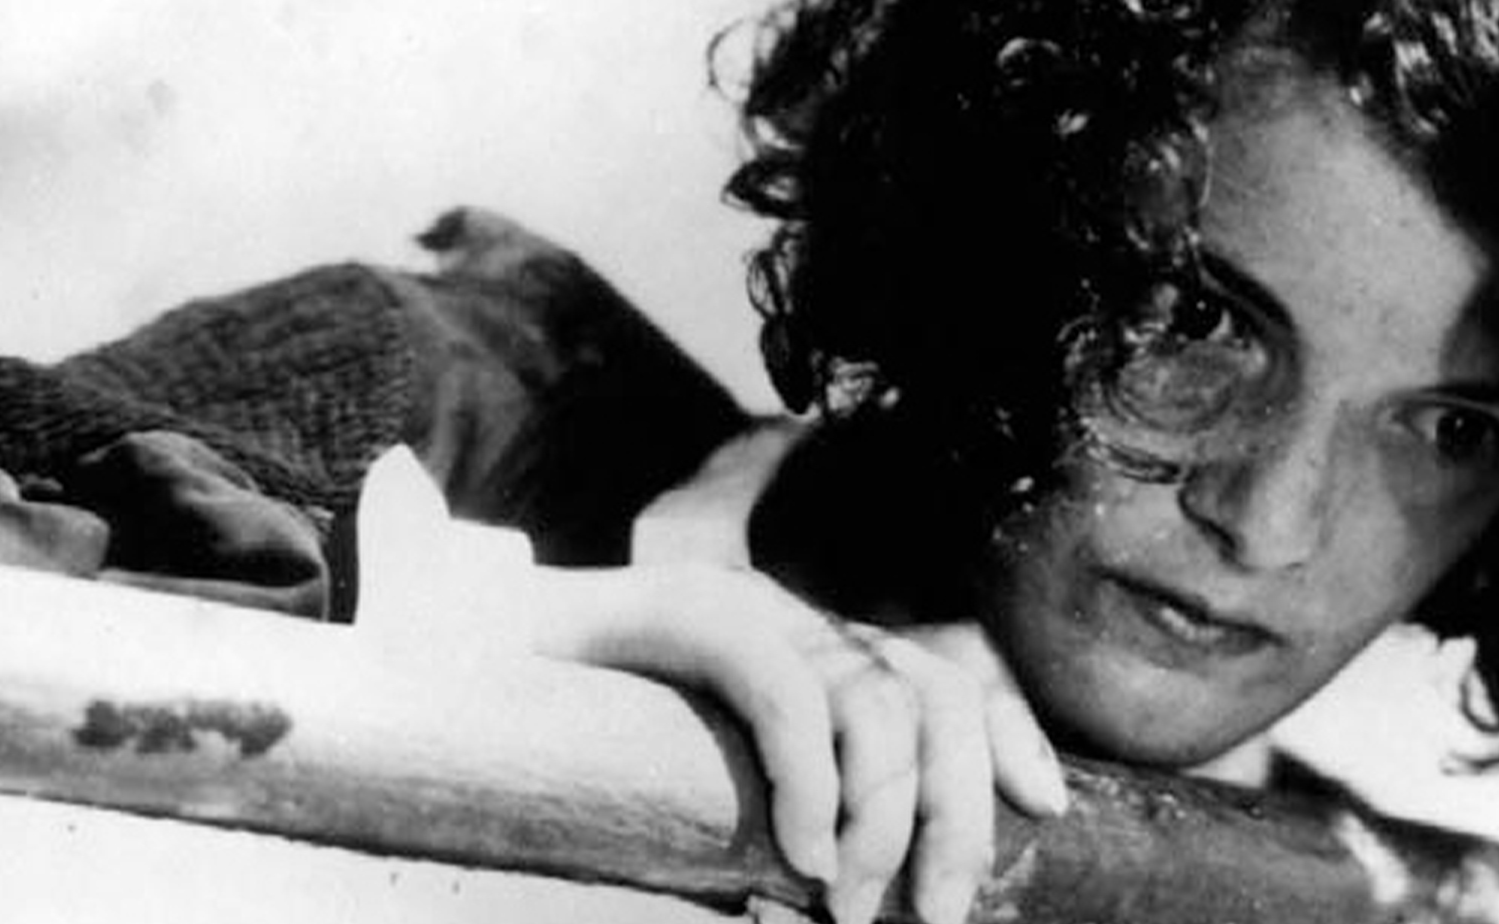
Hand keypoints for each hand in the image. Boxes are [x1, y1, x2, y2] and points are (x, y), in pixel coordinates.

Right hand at [524, 562, 1069, 923]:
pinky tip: (801, 856)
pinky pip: (783, 687)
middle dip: (958, 807)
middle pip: (933, 687)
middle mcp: (792, 619)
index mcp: (808, 651)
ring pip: (876, 692)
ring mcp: (742, 605)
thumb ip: (775, 818)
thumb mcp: (705, 790)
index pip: (941, 670)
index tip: (1046, 806)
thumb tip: (838, 889)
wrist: (451, 664)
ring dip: (886, 814)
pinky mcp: (683, 608)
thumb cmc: (574, 742)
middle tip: (939, 915)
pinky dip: (810, 777)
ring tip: (851, 906)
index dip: (1006, 730)